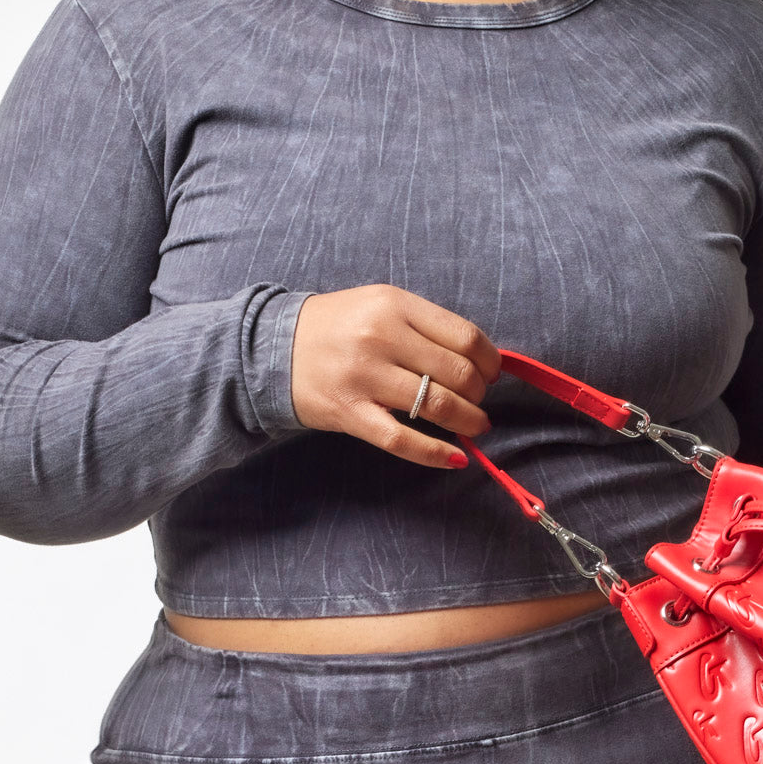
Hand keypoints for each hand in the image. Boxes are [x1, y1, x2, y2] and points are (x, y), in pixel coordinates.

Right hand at [288, 283, 501, 467]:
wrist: (271, 347)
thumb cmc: (336, 328)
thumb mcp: (380, 307)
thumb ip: (424, 327)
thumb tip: (479, 361)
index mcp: (394, 305)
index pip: (465, 337)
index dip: (489, 362)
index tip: (491, 375)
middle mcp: (381, 337)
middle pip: (457, 373)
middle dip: (479, 394)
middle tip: (478, 403)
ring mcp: (364, 376)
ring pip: (436, 405)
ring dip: (468, 422)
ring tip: (475, 427)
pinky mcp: (349, 411)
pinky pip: (402, 439)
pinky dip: (436, 453)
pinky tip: (455, 459)